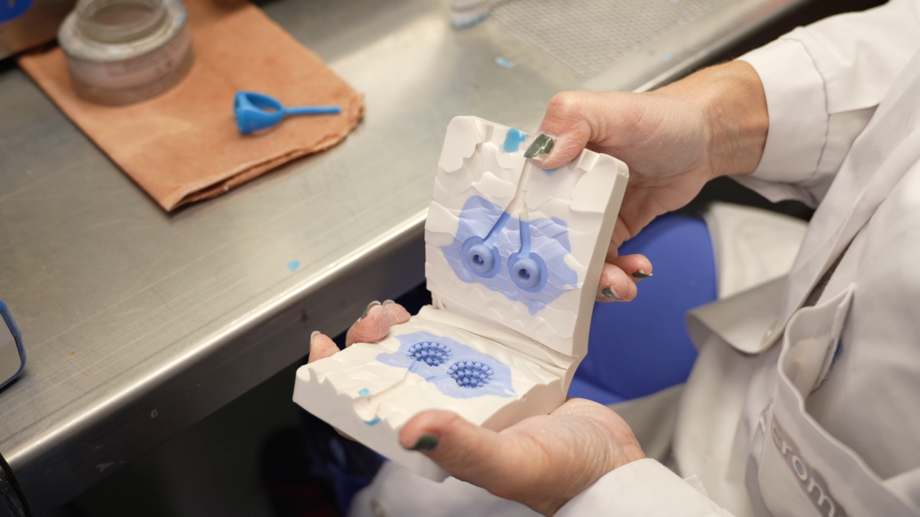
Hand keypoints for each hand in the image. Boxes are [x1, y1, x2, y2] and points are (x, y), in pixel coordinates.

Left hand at [308, 301, 645, 515]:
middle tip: (377, 317)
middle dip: (373, 344)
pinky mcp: (502, 374)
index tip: (324, 345)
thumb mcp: (512, 462)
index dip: (338, 382)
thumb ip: (462, 449)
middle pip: (392, 376)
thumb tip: (406, 429)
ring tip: (400, 311)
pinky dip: (451, 324)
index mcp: (439, 443)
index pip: (369, 415)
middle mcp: (450, 416)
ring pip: (424, 356)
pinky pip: (466, 345)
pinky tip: (446, 308)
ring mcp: (474, 393)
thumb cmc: (567, 474)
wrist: (616, 465)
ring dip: (405, 331)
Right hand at [529, 62, 767, 302]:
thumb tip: (542, 155)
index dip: (521, 232)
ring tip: (620, 283)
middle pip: (546, 239)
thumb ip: (570, 119)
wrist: (703, 139)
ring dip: (595, 279)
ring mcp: (589, 213)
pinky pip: (607, 261)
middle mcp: (565, 189)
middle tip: (587, 277)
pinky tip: (637, 270)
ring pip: (576, 258)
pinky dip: (619, 273)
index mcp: (552, 159)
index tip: (535, 257)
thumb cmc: (659, 117)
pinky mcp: (614, 229)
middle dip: (563, 269)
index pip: (522, 199)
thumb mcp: (610, 108)